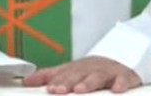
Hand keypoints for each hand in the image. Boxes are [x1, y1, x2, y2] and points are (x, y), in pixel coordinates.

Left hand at [22, 56, 141, 93]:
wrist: (122, 58)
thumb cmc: (92, 70)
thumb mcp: (71, 71)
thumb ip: (49, 76)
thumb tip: (26, 81)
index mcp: (77, 68)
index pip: (64, 74)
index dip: (56, 81)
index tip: (48, 89)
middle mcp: (91, 69)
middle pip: (78, 74)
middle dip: (68, 82)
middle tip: (58, 91)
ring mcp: (108, 72)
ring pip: (98, 76)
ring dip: (89, 83)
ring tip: (80, 90)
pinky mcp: (124, 75)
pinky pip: (123, 79)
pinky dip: (120, 83)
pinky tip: (116, 89)